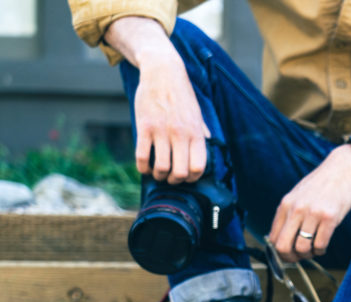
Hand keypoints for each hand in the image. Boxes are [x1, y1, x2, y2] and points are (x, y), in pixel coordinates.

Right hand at [105, 17, 209, 183]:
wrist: (163, 71)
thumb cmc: (181, 94)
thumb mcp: (197, 112)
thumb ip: (202, 130)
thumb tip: (209, 144)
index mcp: (196, 133)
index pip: (198, 168)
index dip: (192, 178)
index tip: (186, 177)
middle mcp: (181, 134)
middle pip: (180, 172)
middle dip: (174, 180)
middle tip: (169, 177)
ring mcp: (162, 131)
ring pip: (161, 167)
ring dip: (158, 175)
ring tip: (157, 172)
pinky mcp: (144, 126)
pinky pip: (141, 156)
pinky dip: (142, 167)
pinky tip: (144, 166)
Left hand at [268, 145, 350, 261]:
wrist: (342, 168)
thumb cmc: (321, 184)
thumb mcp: (298, 195)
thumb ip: (289, 214)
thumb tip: (281, 239)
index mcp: (285, 205)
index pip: (273, 238)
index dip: (278, 253)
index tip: (287, 255)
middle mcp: (296, 209)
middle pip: (283, 246)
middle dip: (290, 258)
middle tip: (299, 257)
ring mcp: (313, 213)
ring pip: (302, 248)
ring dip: (308, 254)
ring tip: (313, 249)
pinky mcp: (330, 217)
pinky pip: (320, 244)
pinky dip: (320, 250)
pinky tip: (323, 245)